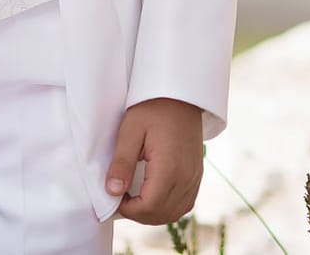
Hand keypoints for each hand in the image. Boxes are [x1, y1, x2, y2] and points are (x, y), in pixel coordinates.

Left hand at [104, 97, 203, 224]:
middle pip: (162, 214)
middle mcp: (186, 176)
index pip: (149, 206)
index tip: (116, 196)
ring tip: (136, 198)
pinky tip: (154, 196)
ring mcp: (195, 176)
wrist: (181, 95)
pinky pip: (185, 203)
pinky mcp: (197, 174)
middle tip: (122, 198)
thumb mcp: (130, 131)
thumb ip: (121, 163)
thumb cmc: (153, 108)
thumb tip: (112, 192)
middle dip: (138, 213)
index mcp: (169, 166)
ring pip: (175, 212)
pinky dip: (168, 207)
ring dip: (153, 213)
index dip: (129, 209)